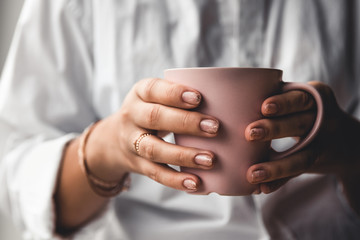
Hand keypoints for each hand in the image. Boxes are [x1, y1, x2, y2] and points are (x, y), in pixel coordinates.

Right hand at [85, 78, 218, 191]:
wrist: (115, 139)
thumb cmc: (150, 111)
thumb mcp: (155, 97)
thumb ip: (179, 96)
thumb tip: (226, 102)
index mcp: (140, 93)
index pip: (153, 90)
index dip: (174, 94)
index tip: (198, 98)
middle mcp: (132, 116)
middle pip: (154, 118)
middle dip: (185, 123)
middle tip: (214, 127)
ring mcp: (132, 142)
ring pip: (154, 149)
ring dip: (183, 155)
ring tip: (210, 159)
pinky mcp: (137, 164)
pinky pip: (155, 173)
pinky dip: (175, 180)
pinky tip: (195, 182)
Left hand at [245, 81, 359, 193]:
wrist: (344, 138)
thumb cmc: (304, 111)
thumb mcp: (299, 99)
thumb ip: (275, 98)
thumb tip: (229, 98)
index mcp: (314, 99)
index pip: (300, 99)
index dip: (284, 103)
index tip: (264, 107)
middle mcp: (321, 121)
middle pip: (299, 124)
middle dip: (274, 129)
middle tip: (249, 133)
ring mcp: (320, 144)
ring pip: (301, 156)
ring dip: (276, 166)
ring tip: (252, 174)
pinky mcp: (314, 163)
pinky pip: (297, 174)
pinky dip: (279, 181)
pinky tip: (263, 188)